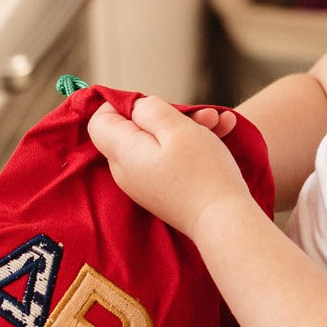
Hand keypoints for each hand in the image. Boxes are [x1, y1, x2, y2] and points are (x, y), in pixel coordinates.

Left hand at [87, 96, 246, 238]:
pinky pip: (170, 159)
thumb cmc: (201, 172)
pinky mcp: (163, 191)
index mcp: (123, 153)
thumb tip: (137, 108)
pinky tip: (223, 133)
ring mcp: (145, 183)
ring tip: (220, 122)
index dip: (124, 103)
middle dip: (169, 115)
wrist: (225, 222)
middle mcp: (126, 170)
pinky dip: (192, 145)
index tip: (155, 104)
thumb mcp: (176, 128)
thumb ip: (150, 110)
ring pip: (159, 142)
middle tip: (202, 114)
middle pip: (135, 129)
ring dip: (189, 127)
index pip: (100, 121)